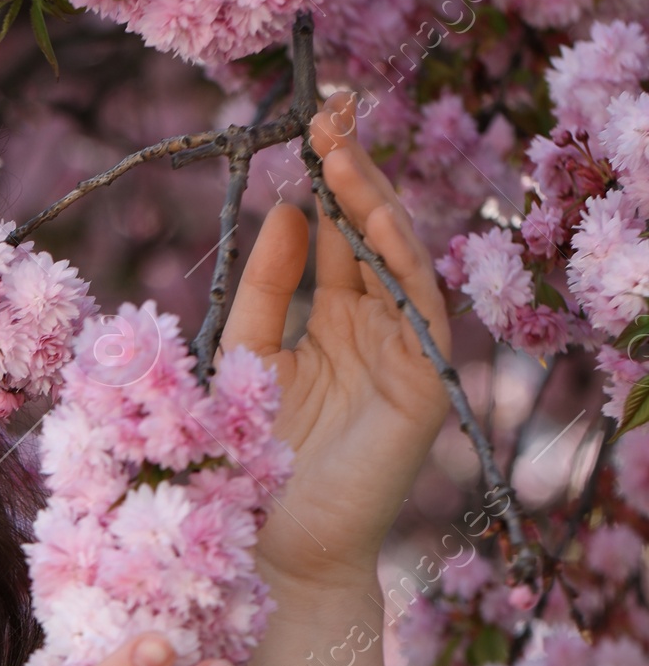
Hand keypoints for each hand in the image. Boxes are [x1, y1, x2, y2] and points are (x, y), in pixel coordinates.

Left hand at [220, 93, 452, 593]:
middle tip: (328, 111)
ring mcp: (403, 356)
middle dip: (353, 171)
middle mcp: (373, 332)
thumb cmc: (248, 466)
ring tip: (340, 148)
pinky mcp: (424, 386)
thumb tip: (283, 206)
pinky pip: (419, 308)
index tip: (303, 125)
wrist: (270, 554)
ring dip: (374, 200)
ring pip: (399, 260)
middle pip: (371, 235)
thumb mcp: (242, 357)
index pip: (335, 236)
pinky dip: (398, 259)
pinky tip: (371, 217)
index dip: (324, 181)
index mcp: (330, 324)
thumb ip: (262, 288)